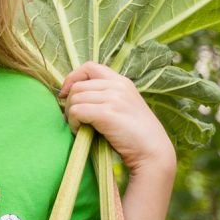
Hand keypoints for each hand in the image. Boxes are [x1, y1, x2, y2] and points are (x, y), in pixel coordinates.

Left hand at [59, 61, 174, 176]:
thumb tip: (74, 94)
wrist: (153, 152)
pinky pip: (76, 112)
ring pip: (75, 98)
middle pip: (78, 85)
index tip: (67, 93)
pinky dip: (73, 123)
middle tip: (74, 118)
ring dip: (71, 114)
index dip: (73, 77)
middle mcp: (118, 86)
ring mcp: (113, 98)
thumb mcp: (124, 106)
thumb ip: (106, 96)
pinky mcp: (106, 113)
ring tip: (80, 127)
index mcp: (122, 81)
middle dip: (70, 102)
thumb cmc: (136, 134)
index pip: (90, 67)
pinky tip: (81, 132)